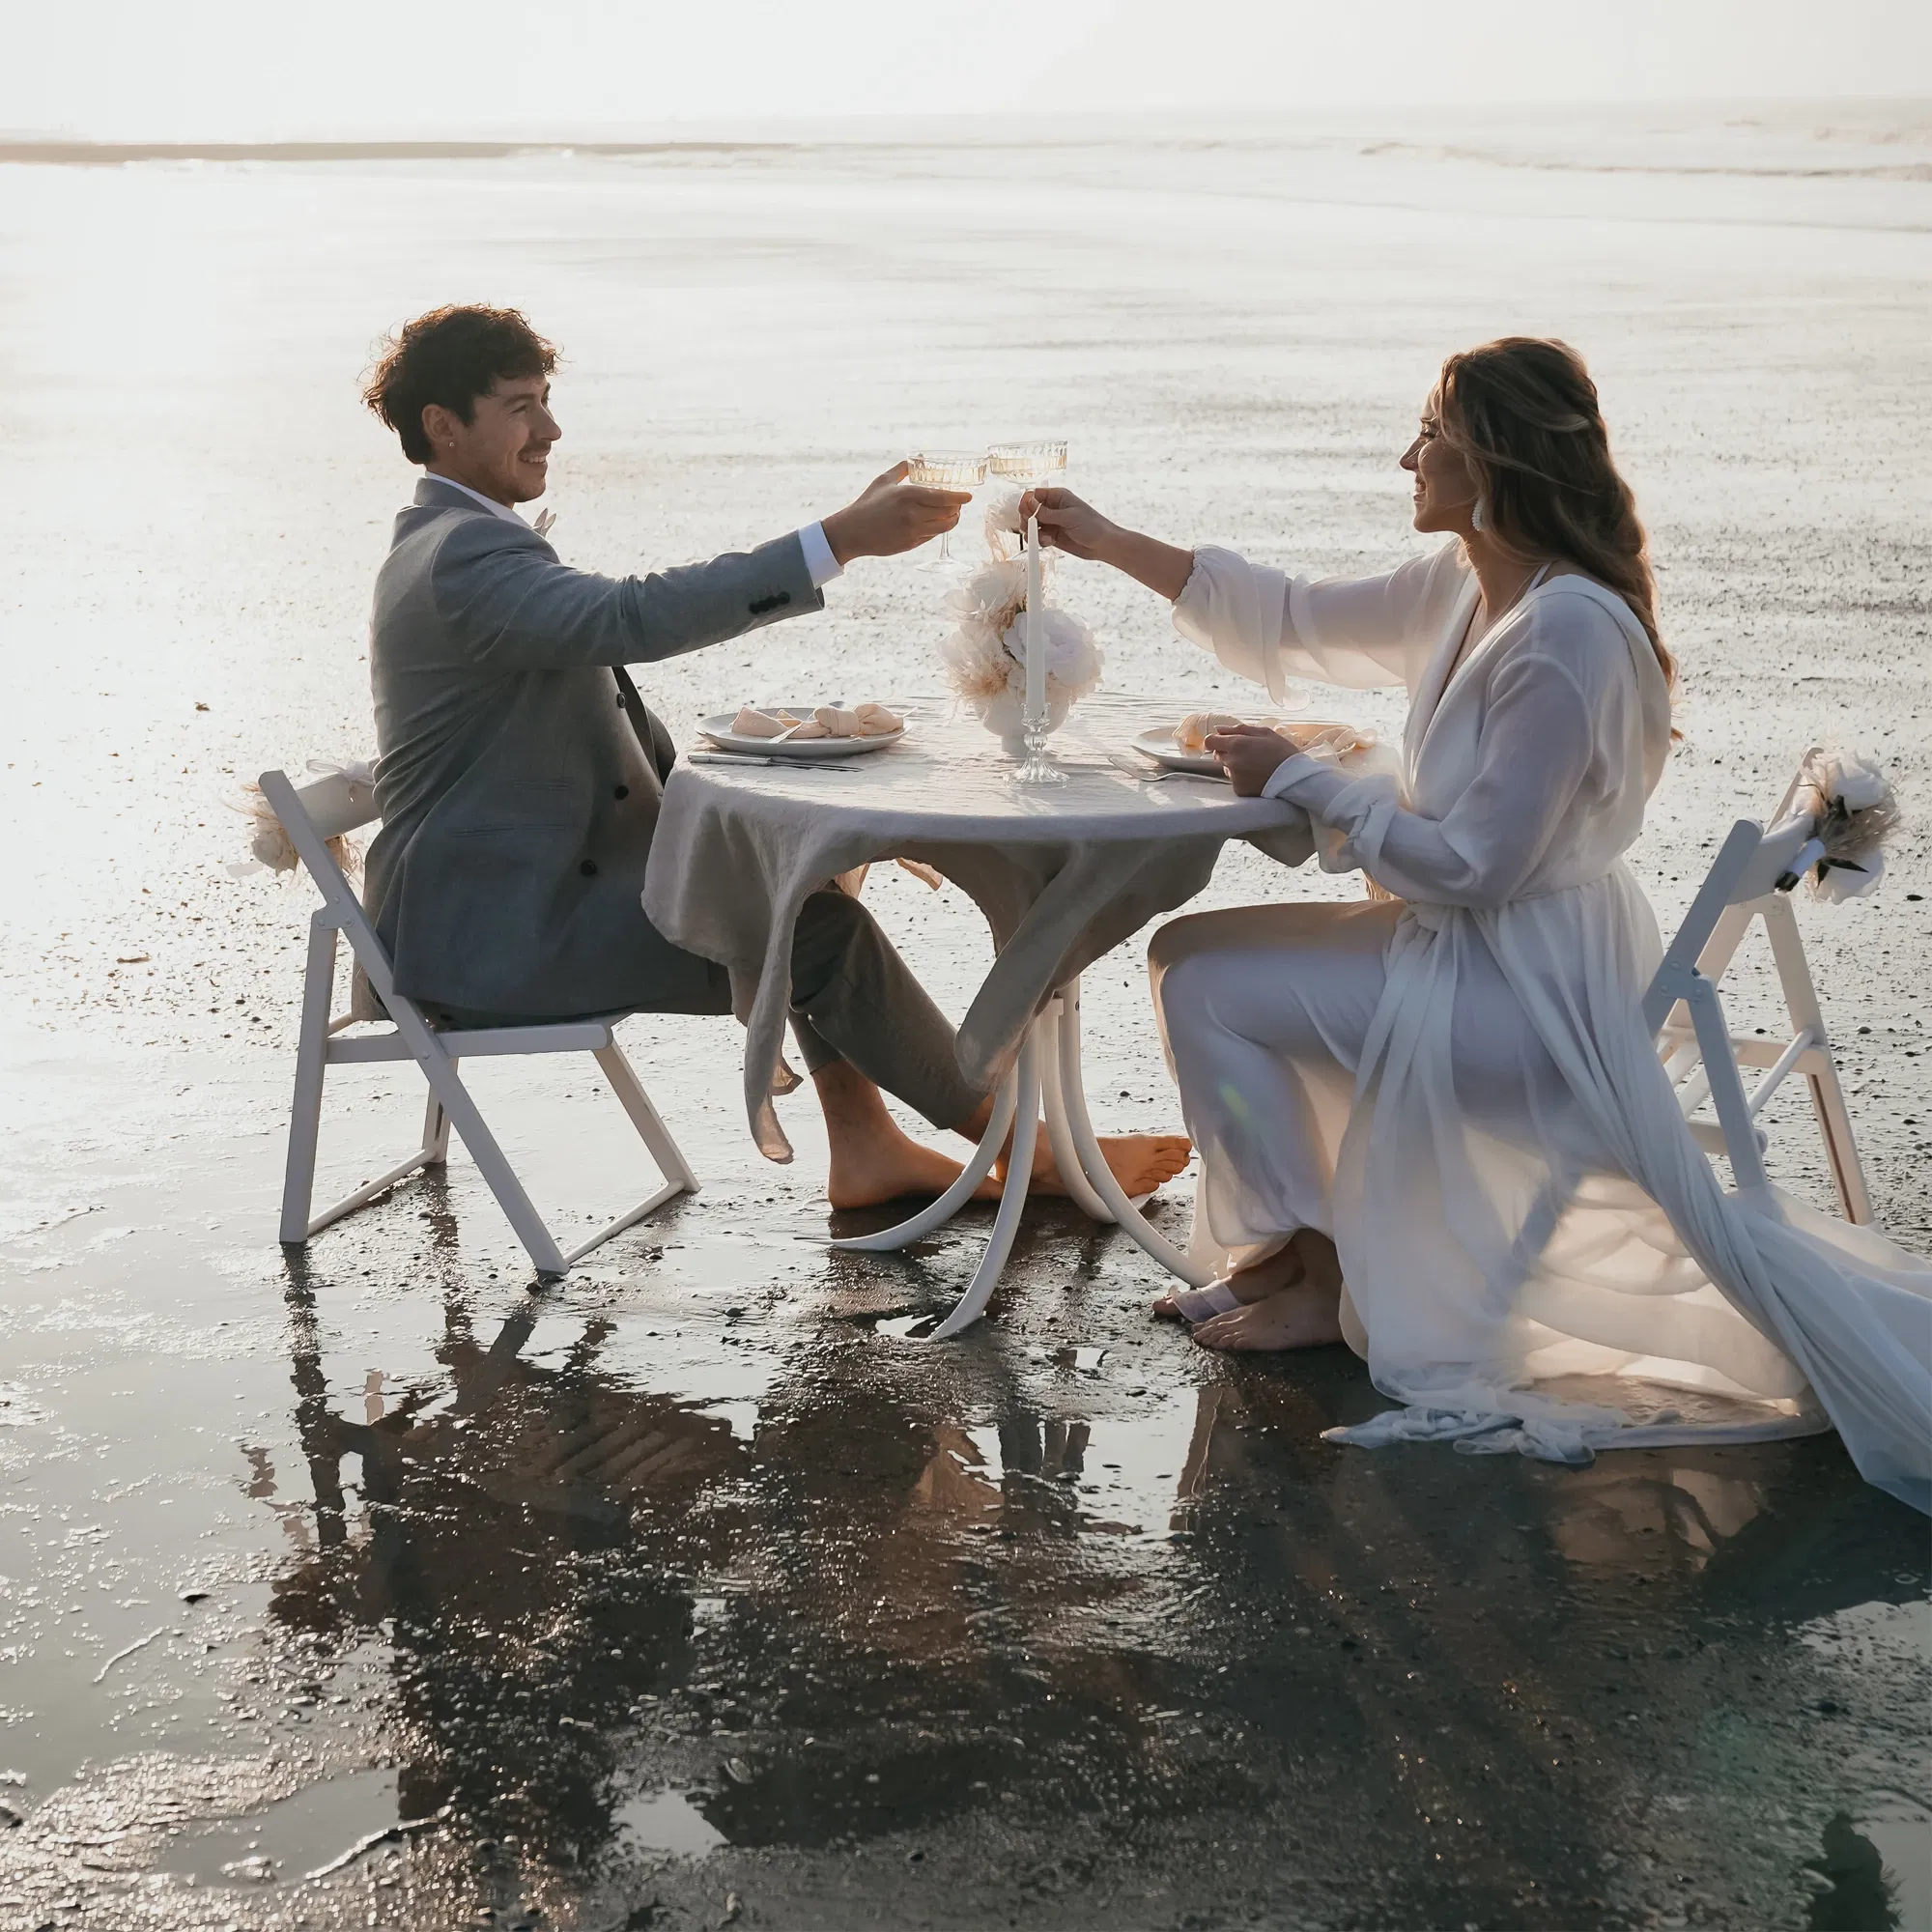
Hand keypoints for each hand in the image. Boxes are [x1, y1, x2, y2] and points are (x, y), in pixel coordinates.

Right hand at [821, 461, 971, 562]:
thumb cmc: (867, 504)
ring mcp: (913, 531)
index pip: (944, 497)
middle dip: (957, 508)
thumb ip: (903, 468)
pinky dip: (939, 528)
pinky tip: (936, 522)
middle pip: (948, 513)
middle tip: (958, 503)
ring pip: (944, 527)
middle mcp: (914, 514)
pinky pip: (933, 536)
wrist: (853, 532)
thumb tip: (918, 459)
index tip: (968, 496)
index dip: (960, 497)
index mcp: (908, 495)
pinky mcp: (911, 544)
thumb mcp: (884, 480)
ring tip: (952, 514)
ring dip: (952, 520)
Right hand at [1018, 486, 1114, 560]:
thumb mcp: (1068, 517)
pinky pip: (1038, 537)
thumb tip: (1028, 503)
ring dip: (1033, 532)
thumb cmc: (1092, 526)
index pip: (1034, 494)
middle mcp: (1053, 508)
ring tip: (1043, 538)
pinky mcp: (1052, 536)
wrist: (1103, 545)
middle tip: (1031, 527)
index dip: (1027, 502)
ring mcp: (1052, 522)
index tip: (1025, 512)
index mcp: (1058, 496)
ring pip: (1032, 525)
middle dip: (1027, 519)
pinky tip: (1049, 542)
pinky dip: (1039, 541)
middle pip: (1029, 510)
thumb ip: (1046, 512)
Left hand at [1205, 723, 1294, 796]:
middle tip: (1248, 753)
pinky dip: (1242, 778)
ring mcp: (1234, 777)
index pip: (1210, 741)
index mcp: (1237, 744)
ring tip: (1256, 766)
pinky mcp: (1239, 790)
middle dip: (1228, 752)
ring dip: (1235, 766)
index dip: (1216, 740)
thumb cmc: (1282, 752)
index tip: (1224, 742)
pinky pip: (1235, 781)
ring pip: (1227, 768)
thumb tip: (1220, 729)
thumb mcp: (1265, 733)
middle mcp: (1232, 761)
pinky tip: (1257, 776)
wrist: (1294, 778)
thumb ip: (1239, 729)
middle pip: (1218, 755)